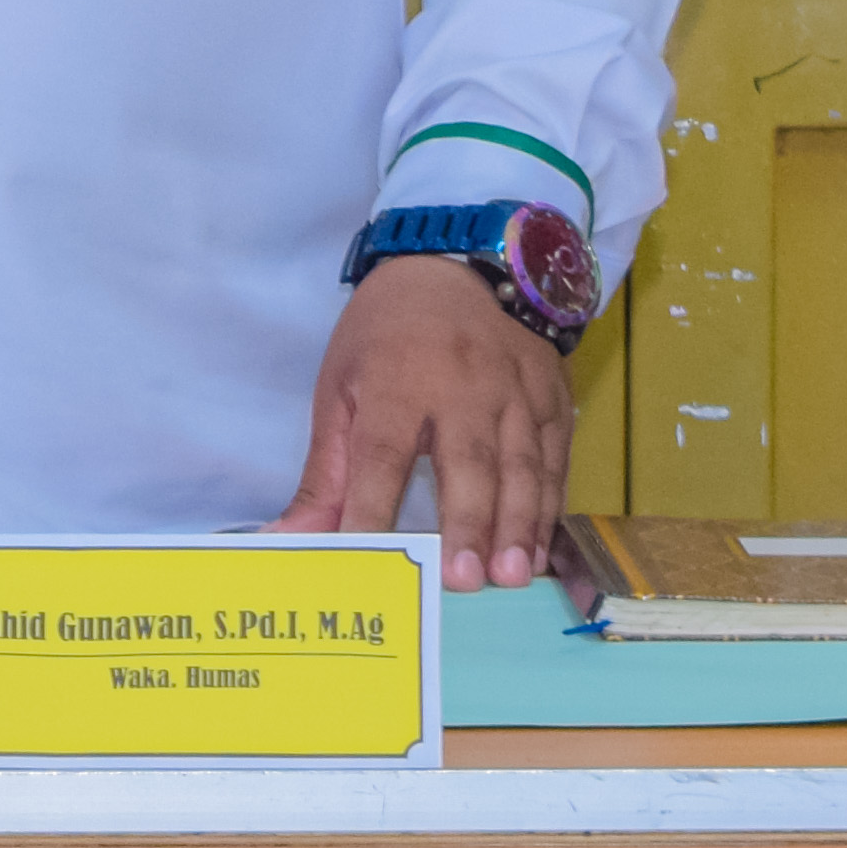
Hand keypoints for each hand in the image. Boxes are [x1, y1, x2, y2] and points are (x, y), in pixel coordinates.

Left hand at [270, 255, 574, 590]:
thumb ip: (325, 474)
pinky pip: (555, 457)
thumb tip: (291, 537)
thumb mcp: (340, 388)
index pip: (384, 451)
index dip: (373, 504)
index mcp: (397, 380)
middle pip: (467, 460)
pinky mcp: (553, 395)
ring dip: (517, 525)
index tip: (367, 553)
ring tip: (510, 577)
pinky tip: (538, 549)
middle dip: (467, 522)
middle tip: (464, 580)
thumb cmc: (384, 336)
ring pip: (521, 465)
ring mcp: (514, 390)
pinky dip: (549, 506)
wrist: (454, 267)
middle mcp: (462, 385)